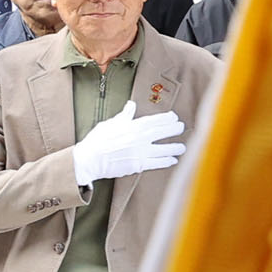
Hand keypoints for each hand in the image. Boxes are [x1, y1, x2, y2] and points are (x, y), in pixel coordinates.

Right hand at [72, 106, 186, 184]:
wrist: (90, 160)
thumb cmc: (97, 141)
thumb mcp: (110, 124)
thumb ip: (124, 115)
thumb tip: (131, 105)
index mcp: (133, 126)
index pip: (154, 120)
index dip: (166, 118)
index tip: (173, 117)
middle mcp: (139, 138)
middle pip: (162, 132)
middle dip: (174, 129)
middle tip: (181, 127)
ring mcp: (140, 152)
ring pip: (163, 149)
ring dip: (174, 148)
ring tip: (182, 147)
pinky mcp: (138, 165)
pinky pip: (157, 163)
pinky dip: (166, 161)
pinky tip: (172, 160)